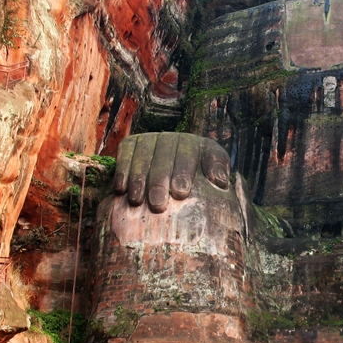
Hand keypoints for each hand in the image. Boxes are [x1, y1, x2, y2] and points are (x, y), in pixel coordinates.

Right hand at [112, 132, 230, 213]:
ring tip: (137, 201)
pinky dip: (122, 171)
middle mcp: (171, 137)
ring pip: (142, 157)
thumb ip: (219, 172)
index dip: (183, 173)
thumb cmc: (198, 176)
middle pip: (163, 158)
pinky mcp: (131, 142)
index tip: (180, 193)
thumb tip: (221, 181)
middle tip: (158, 205)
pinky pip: (125, 154)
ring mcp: (150, 138)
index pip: (187, 155)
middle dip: (159, 182)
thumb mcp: (214, 170)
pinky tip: (121, 189)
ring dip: (138, 179)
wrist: (175, 172)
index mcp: (195, 143)